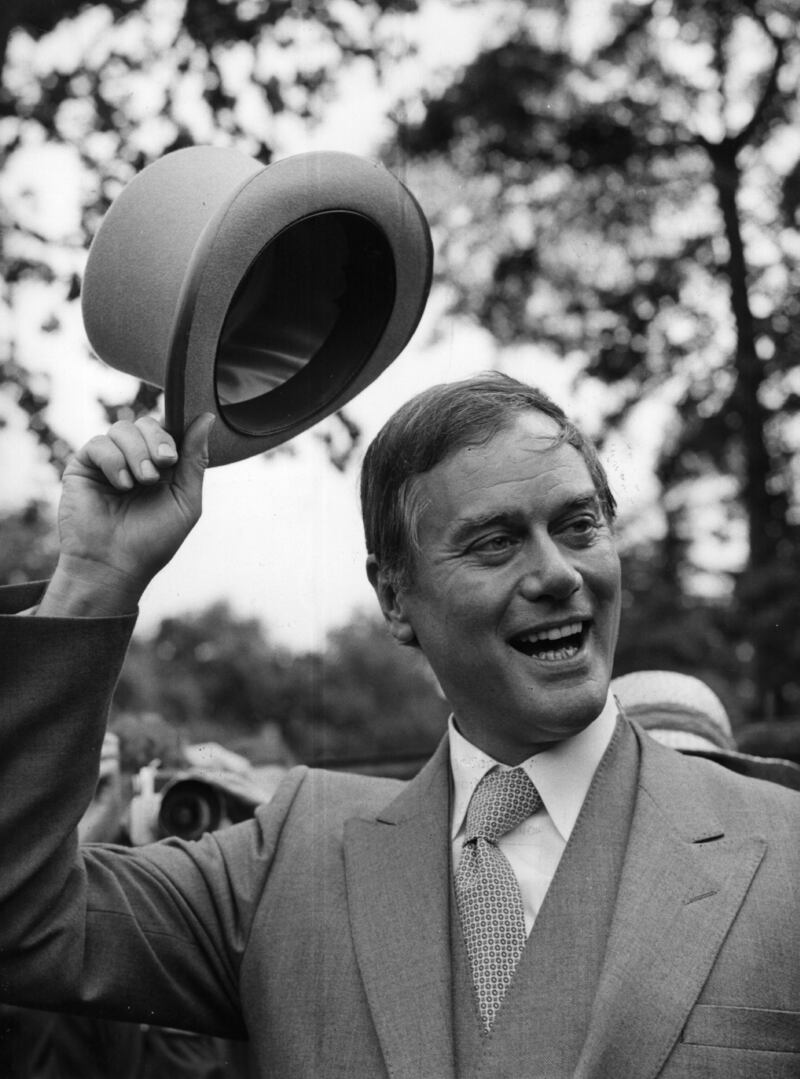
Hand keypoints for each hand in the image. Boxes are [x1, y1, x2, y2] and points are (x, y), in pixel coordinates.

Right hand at [38, 412, 214, 616]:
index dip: (172, 434)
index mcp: (162, 467)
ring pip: (122, 428)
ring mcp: (109, 461)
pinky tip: (120, 484)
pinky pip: (99, 443)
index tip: (173, 457)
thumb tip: (206, 418)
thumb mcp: (186, 501)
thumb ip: (195, 460)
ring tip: (140, 482)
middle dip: (157, 441)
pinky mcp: (83, 466)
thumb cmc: (152, 541)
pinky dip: (113, 461)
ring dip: (137, 453)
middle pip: (147, 423)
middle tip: (161, 468)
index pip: (169, 430)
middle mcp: (135, 460)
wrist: (114, 567)